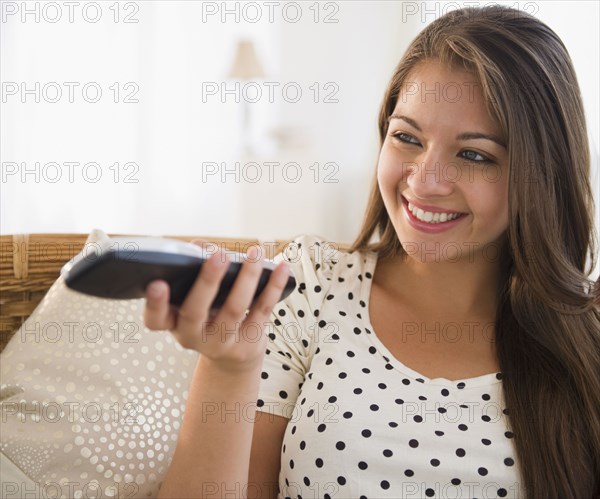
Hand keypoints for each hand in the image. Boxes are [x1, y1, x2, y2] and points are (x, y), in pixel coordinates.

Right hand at [143, 240, 290, 371]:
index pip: (155, 319)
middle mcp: (193, 337)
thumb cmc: (207, 316)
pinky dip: (273, 287)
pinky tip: (281, 268)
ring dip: (246, 277)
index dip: (154, 303)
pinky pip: (262, 310)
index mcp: (172, 323)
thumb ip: (192, 274)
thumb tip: (202, 247)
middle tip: (218, 255)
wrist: (230, 357)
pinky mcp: (248, 343)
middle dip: (208, 281)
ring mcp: (221, 343)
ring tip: (254, 253)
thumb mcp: (192, 301)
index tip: (157, 283)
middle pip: (196, 311)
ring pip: (234, 308)